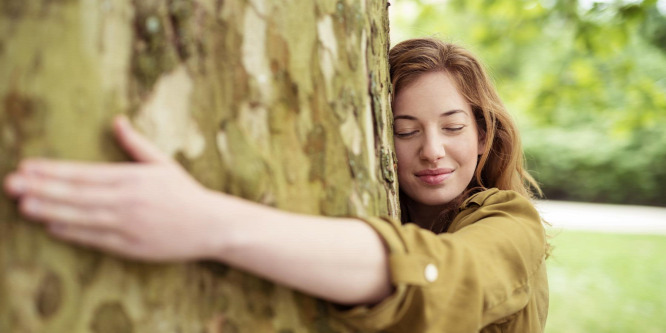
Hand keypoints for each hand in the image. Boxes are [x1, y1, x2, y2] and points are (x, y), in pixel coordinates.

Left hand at [3, 116, 223, 260]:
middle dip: (41, 189)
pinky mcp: (131, 247)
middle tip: (11, 184)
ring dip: (49, 211)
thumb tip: (116, 120)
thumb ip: (135, 144)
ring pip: (81, 217)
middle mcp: (127, 201)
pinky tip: (52, 227)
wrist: (211, 226)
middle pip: (76, 195)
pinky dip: (73, 233)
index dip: (53, 170)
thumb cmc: (185, 193)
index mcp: (133, 178)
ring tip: (23, 206)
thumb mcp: (163, 163)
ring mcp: (128, 225)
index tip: (27, 166)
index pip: (84, 173)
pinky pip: (95, 239)